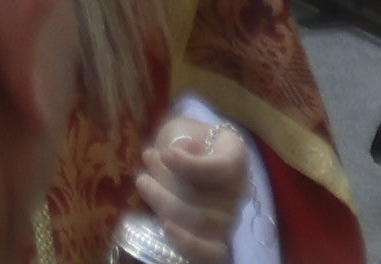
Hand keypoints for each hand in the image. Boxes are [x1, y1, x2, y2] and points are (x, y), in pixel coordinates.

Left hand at [132, 103, 248, 263]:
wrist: (196, 160)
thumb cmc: (188, 141)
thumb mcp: (184, 128)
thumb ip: (181, 136)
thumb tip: (179, 152)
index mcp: (235, 158)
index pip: (221, 168)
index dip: (191, 165)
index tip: (165, 154)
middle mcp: (238, 191)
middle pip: (204, 196)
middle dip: (167, 179)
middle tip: (147, 159)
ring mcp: (229, 218)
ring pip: (198, 220)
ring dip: (164, 201)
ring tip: (143, 180)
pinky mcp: (219, 240)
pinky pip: (210, 253)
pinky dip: (187, 242)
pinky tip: (164, 225)